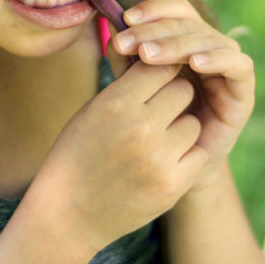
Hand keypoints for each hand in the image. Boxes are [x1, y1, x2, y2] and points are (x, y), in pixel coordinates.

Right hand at [29, 61, 207, 256]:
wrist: (67, 214)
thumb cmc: (76, 153)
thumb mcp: (92, 109)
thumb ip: (125, 82)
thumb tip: (151, 49)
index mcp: (116, 103)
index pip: (158, 65)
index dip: (158, 68)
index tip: (154, 75)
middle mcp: (141, 128)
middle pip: (182, 89)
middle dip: (172, 95)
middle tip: (158, 107)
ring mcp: (160, 159)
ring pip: (192, 122)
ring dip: (180, 126)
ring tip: (157, 138)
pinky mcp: (173, 185)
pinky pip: (197, 153)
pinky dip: (185, 154)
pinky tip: (165, 158)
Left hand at [110, 0, 255, 187]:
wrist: (170, 170)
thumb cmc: (149, 126)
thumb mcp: (134, 87)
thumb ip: (127, 58)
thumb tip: (113, 27)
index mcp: (184, 41)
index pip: (174, 10)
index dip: (153, 9)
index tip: (124, 19)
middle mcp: (208, 48)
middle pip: (189, 22)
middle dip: (156, 30)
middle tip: (129, 43)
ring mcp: (228, 67)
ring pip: (209, 39)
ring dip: (178, 44)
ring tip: (149, 55)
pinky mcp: (244, 90)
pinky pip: (238, 65)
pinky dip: (217, 59)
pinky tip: (195, 64)